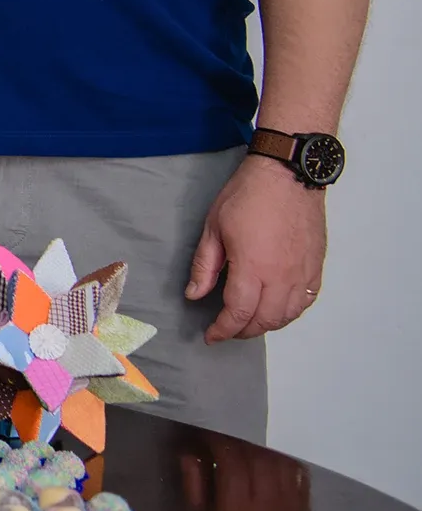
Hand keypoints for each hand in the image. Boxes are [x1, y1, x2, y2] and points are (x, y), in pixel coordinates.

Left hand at [186, 153, 325, 340]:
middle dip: (243, 331)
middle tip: (227, 329)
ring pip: (288, 315)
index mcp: (254, 267)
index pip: (239, 313)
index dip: (223, 329)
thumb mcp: (214, 228)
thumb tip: (194, 294)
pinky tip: (277, 309)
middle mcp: (283, 276)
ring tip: (249, 322)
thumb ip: (204, 266)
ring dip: (267, 325)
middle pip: (265, 320)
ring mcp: (303, 272)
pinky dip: (290, 312)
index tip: (212, 336)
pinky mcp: (316, 266)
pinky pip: (306, 301)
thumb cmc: (249, 195)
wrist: (287, 174)